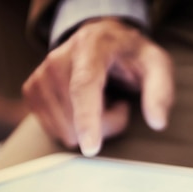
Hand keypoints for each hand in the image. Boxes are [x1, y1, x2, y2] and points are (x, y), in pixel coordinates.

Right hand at [22, 18, 174, 155]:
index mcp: (91, 47)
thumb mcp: (157, 66)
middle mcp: (58, 57)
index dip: (87, 119)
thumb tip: (157, 122)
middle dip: (106, 124)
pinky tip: (86, 107)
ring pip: (65, 129)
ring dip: (91, 126)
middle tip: (120, 105)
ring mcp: (41, 75)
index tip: (91, 148)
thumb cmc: (132, 57)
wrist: (103, 42)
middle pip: (75, 115)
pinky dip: (75, 127)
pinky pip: (56, 130)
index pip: (84, 86)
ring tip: (103, 102)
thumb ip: (160, 91)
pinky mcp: (32, 90)